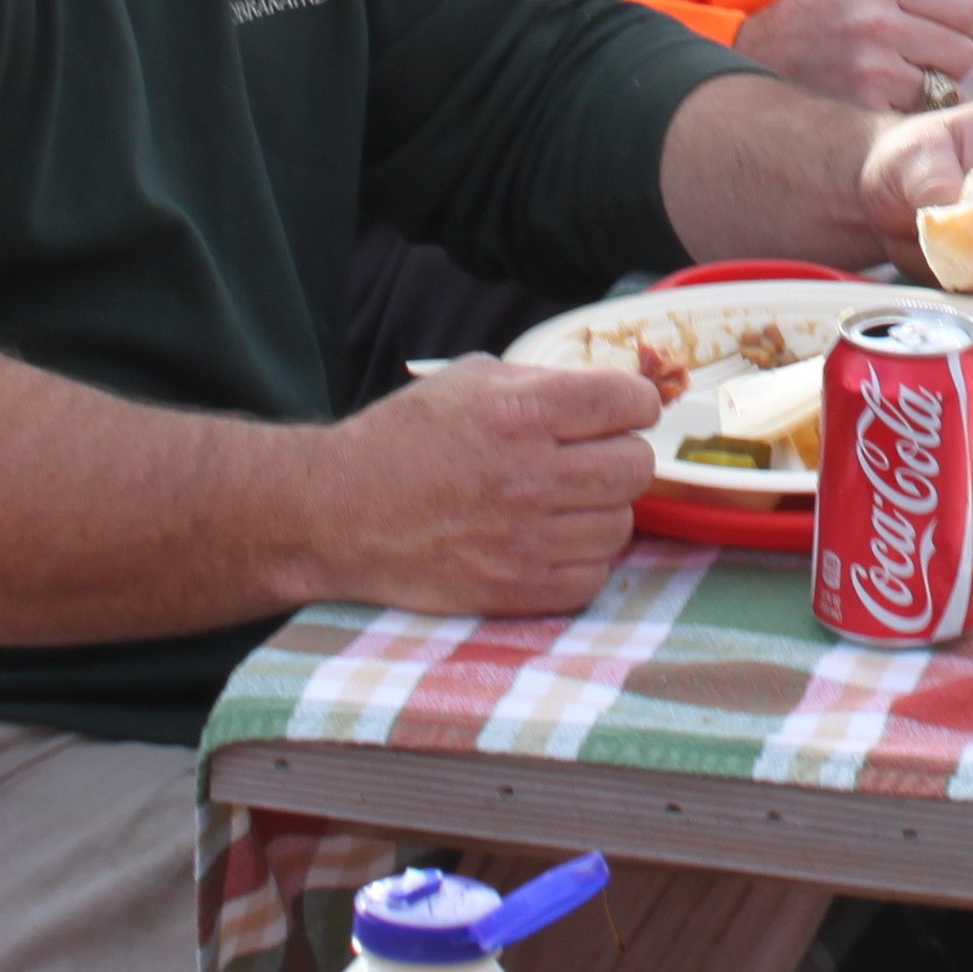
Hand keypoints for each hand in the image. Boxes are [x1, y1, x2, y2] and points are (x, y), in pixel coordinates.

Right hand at [318, 358, 660, 615]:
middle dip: (620, 455)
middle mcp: (531, 475)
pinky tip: (550, 542)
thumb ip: (541, 383)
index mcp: (522, 412)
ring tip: (563, 502)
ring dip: (600, 510)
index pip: (630, 402)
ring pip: (621, 525)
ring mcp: (525, 539)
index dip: (633, 402)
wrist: (336, 513)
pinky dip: (581, 561)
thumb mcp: (468, 381)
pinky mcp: (515, 591)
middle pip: (636, 466)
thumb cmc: (401, 439)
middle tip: (592, 457)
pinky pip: (593, 578)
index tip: (621, 410)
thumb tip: (605, 396)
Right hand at [735, 0, 972, 111]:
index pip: (963, 4)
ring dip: (937, 87)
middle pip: (963, 46)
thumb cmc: (819, 19)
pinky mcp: (863, 102)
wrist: (753, 60)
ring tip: (907, 80)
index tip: (966, 38)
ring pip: (947, 81)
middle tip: (932, 62)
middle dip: (957, 59)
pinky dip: (913, 110)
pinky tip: (888, 100)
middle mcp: (873, 15)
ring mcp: (868, 62)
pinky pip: (920, 109)